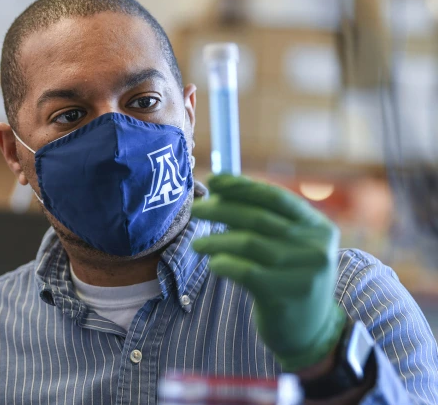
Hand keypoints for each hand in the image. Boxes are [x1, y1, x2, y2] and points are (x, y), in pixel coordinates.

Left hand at [191, 174, 345, 371]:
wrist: (310, 332)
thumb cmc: (288, 279)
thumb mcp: (290, 247)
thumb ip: (264, 220)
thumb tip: (218, 189)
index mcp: (318, 227)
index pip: (275, 197)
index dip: (241, 187)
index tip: (213, 181)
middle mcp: (315, 246)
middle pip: (258, 218)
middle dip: (222, 210)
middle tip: (196, 209)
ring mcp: (304, 272)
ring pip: (249, 244)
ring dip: (217, 240)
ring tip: (197, 243)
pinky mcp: (286, 296)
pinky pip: (246, 272)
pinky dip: (225, 264)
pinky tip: (214, 263)